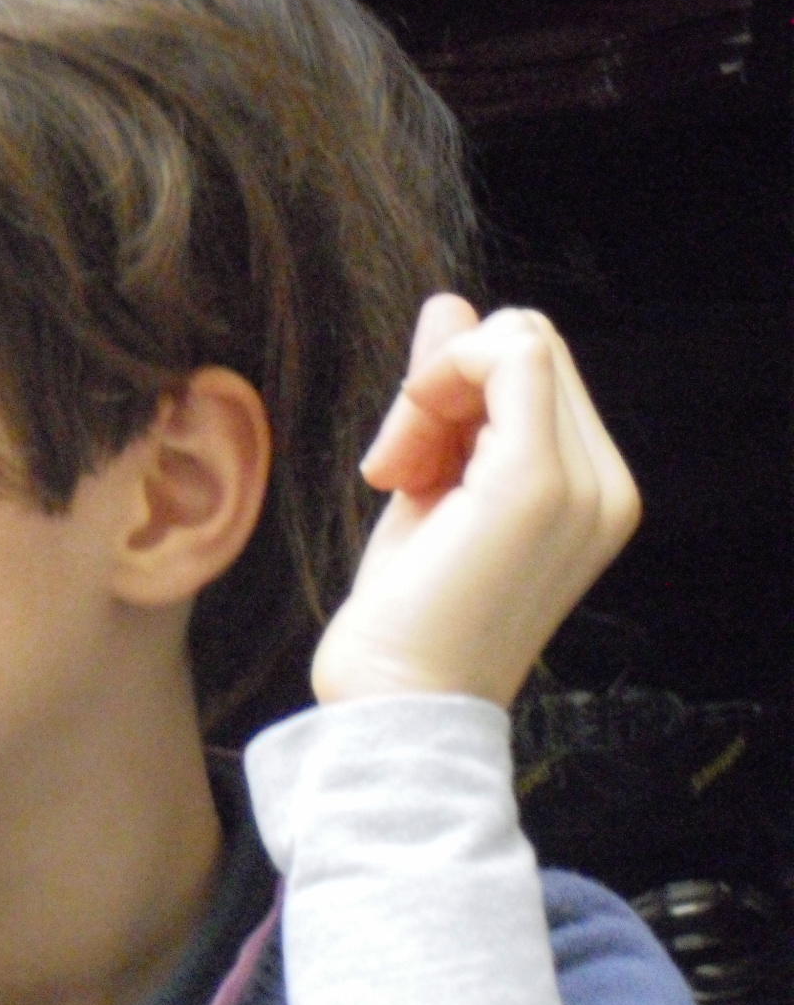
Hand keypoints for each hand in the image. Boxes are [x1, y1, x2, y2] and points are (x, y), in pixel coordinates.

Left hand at [311, 294, 640, 707]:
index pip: (534, 368)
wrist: (398, 700)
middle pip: (526, 345)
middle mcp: (608, 484)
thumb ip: (447, 397)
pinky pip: (510, 354)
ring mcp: (585, 482)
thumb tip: (451, 303)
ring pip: (516, 340)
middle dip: (440, 388)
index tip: (402, 461)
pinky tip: (396, 464)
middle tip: (395, 468)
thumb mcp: (428, 481)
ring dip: (427, 394)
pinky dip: (434, 384)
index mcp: (593, 488)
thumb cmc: (408, 611)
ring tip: (396, 476)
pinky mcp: (540, 481)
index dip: (453, 390)